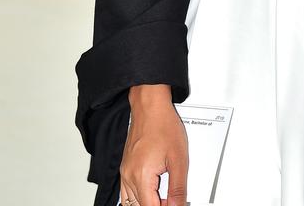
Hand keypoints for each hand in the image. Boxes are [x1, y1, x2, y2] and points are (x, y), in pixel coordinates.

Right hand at [121, 86, 188, 205]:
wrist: (150, 106)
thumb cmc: (163, 125)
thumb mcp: (179, 158)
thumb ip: (178, 187)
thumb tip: (178, 205)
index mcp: (141, 176)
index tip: (175, 203)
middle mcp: (129, 176)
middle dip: (156, 205)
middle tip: (172, 199)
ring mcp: (125, 172)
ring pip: (130, 202)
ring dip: (146, 203)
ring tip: (163, 196)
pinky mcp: (125, 167)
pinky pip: (126, 192)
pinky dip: (138, 197)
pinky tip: (150, 192)